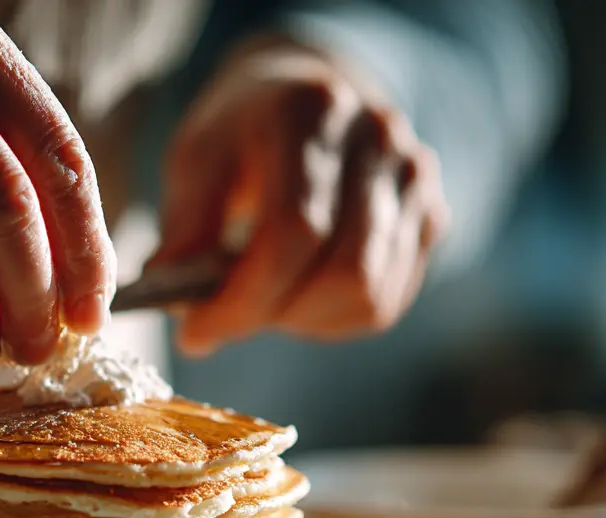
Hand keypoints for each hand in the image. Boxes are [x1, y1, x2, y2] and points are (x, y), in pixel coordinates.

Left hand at [151, 43, 448, 355]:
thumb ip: (187, 227)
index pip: (295, 228)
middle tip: (225, 320)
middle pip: (345, 269)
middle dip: (274, 315)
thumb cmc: (243, 136)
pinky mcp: (432, 215)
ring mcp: (415, 177)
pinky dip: (332, 318)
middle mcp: (379, 137)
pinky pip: (386, 301)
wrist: (307, 97)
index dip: (246, 297)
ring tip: (263, 299)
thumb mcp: (196, 161)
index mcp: (313, 110)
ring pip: (371, 294)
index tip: (197, 332)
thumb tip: (174, 299)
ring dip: (304, 320)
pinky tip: (298, 294)